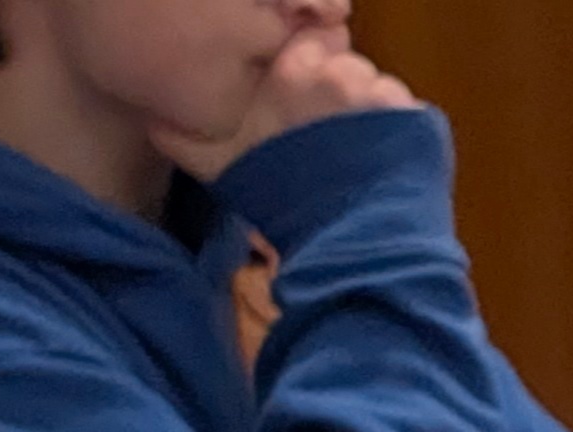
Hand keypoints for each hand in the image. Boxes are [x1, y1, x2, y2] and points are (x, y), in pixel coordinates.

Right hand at [152, 7, 414, 177]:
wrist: (350, 248)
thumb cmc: (279, 202)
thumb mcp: (215, 164)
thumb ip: (179, 129)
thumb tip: (151, 112)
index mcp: (292, 71)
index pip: (307, 43)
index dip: (306, 68)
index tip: (302, 99)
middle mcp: (340, 73)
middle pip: (344, 64)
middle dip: (337, 91)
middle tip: (328, 135)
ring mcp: (385, 96)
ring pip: (377, 88)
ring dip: (370, 112)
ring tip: (358, 153)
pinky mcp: (421, 122)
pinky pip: (410, 112)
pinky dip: (402, 132)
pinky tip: (386, 162)